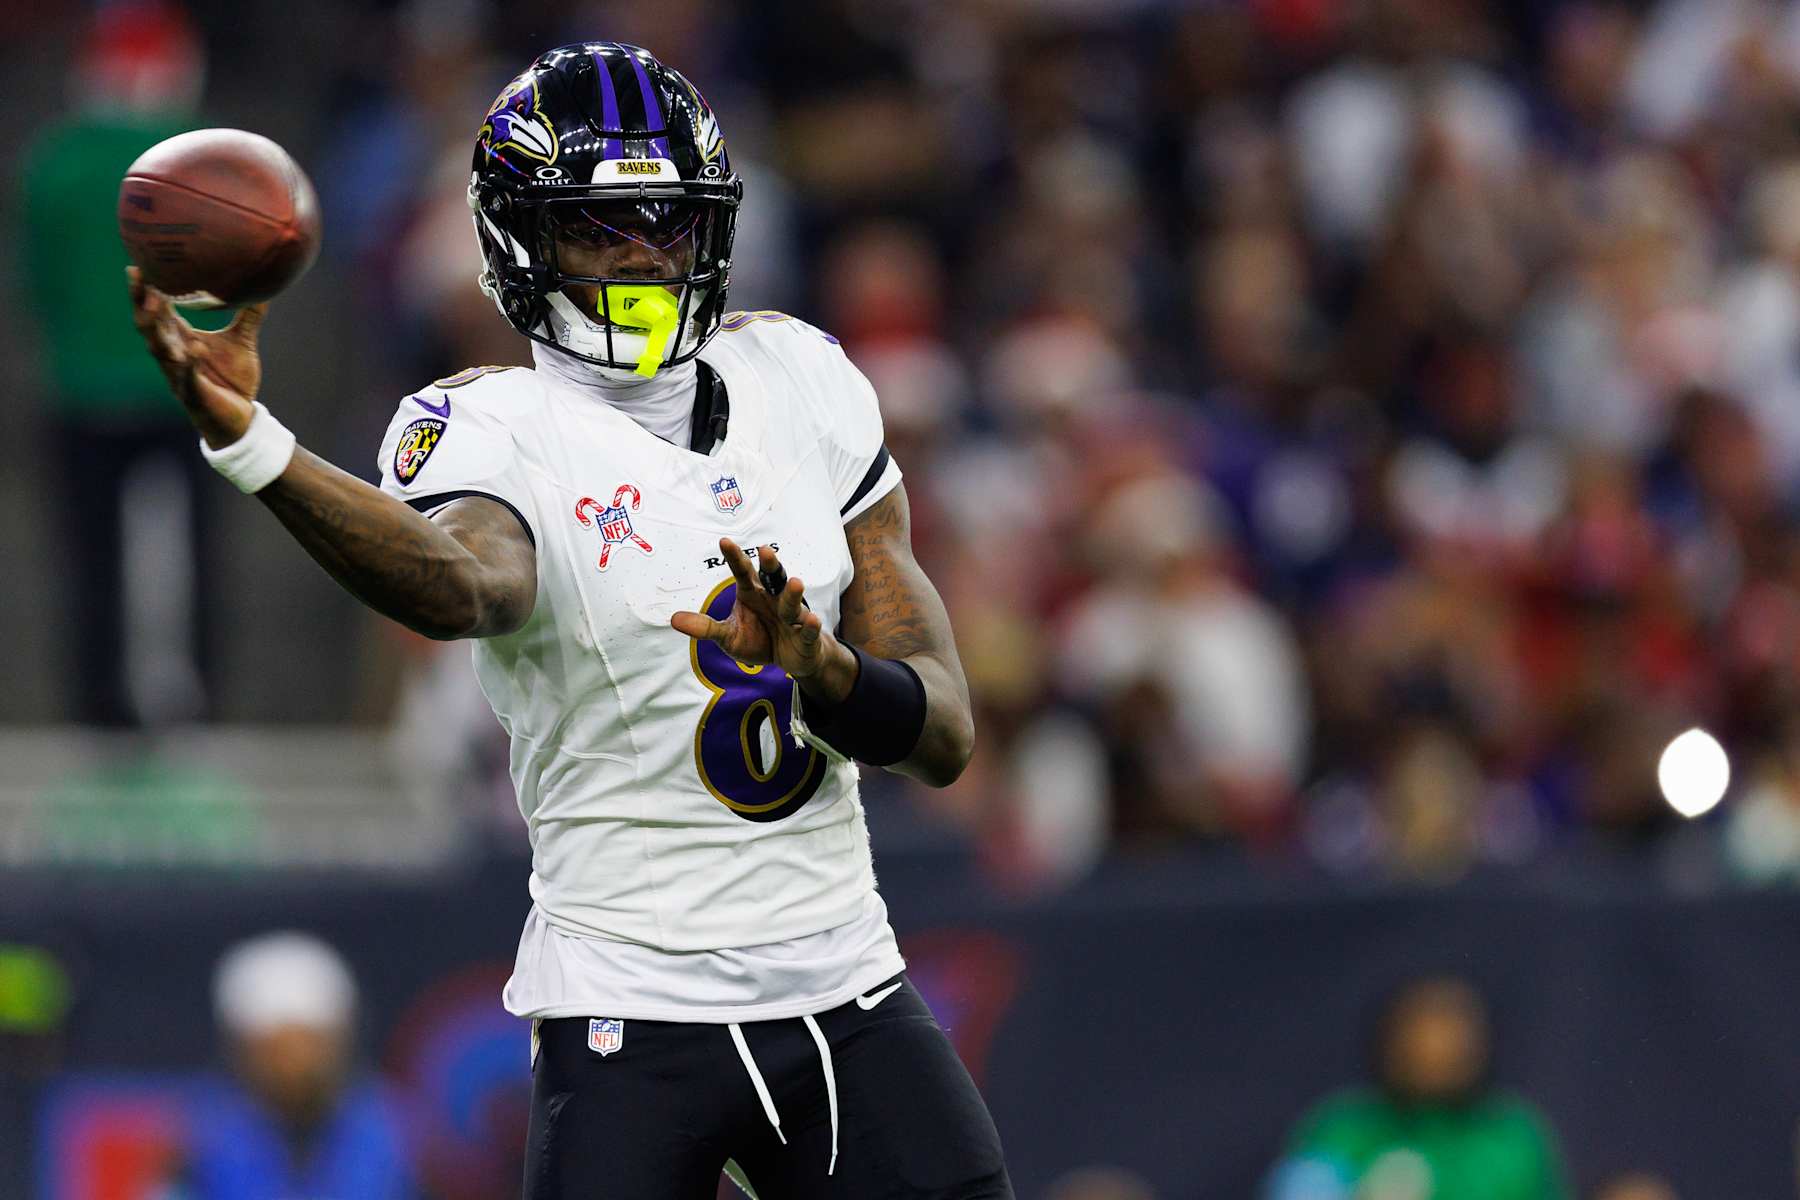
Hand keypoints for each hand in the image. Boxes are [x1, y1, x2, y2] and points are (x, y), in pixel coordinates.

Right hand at [127, 266, 268, 447]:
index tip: (139, 263)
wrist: (241, 419)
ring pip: (160, 348)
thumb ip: (248, 315)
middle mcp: (173, 354)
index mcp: (180, 339)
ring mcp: (180, 374)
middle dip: (141, 300)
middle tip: (139, 275)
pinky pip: (188, 376)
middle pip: (148, 324)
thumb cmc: (233, 380)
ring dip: (157, 327)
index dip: (146, 289)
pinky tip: (194, 347)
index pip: (156, 310)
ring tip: (156, 302)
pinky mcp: (194, 394)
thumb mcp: (241, 341)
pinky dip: (190, 362)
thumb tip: (263, 285)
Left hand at [671, 539, 857, 699]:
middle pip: (773, 578)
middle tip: (765, 551)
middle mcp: (774, 599)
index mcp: (753, 593)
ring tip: (795, 582)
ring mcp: (792, 616)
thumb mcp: (728, 636)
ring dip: (793, 593)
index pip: (743, 572)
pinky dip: (810, 625)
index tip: (724, 541)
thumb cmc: (758, 639)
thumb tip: (674, 619)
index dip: (734, 558)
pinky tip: (811, 619)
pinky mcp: (806, 636)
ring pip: (792, 602)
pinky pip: (808, 629)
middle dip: (771, 564)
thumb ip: (705, 627)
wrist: (790, 658)